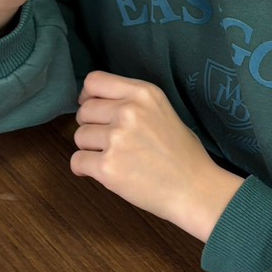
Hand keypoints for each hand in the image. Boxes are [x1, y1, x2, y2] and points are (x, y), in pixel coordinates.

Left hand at [72, 72, 241, 240]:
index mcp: (143, 93)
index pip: (94, 81)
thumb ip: (131, 102)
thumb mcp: (163, 111)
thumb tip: (94, 103)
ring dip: (90, 149)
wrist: (195, 189)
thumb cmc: (183, 154)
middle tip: (110, 142)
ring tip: (114, 159)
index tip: (93, 110)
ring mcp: (117, 138)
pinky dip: (84, 169)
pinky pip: (77, 162)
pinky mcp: (107, 166)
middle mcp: (128, 111)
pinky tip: (104, 172)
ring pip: (79, 136)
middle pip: (84, 111)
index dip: (89, 97)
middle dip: (91, 127)